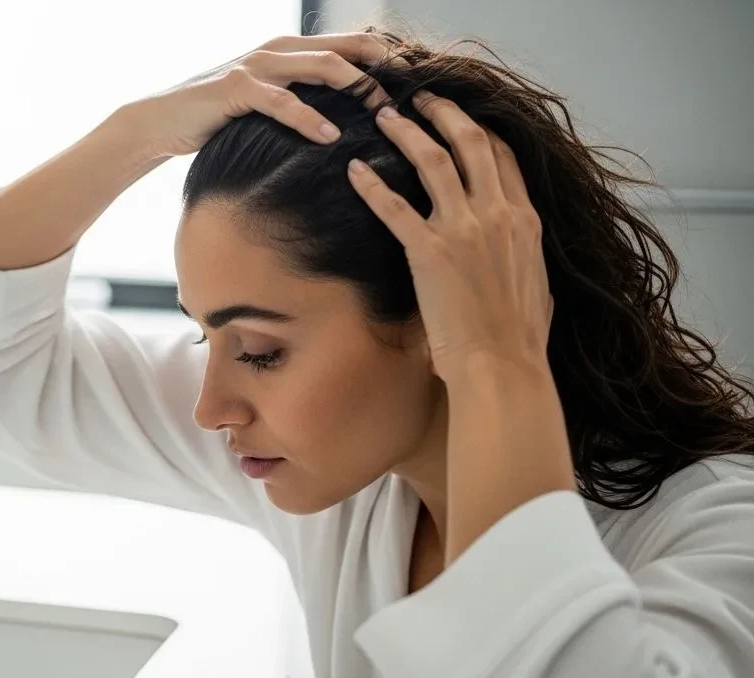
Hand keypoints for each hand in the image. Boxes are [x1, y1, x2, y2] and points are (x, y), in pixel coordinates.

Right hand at [123, 33, 397, 158]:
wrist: (161, 120)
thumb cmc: (218, 117)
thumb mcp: (266, 104)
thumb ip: (300, 101)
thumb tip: (346, 124)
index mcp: (288, 50)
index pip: (348, 44)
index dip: (384, 59)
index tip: (414, 84)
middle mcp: (277, 49)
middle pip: (344, 48)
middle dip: (381, 69)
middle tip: (410, 96)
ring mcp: (257, 65)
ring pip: (320, 66)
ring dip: (356, 86)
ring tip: (382, 111)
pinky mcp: (237, 88)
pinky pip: (281, 101)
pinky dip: (307, 118)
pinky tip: (329, 137)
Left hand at [346, 92, 552, 383]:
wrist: (503, 365)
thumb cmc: (519, 339)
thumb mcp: (537, 285)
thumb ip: (524, 258)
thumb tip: (518, 256)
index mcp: (525, 220)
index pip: (502, 157)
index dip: (478, 129)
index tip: (459, 117)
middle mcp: (497, 214)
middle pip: (470, 143)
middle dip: (443, 113)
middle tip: (420, 98)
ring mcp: (462, 229)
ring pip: (432, 161)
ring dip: (406, 132)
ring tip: (384, 116)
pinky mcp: (427, 251)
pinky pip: (393, 206)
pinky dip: (371, 184)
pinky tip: (353, 170)